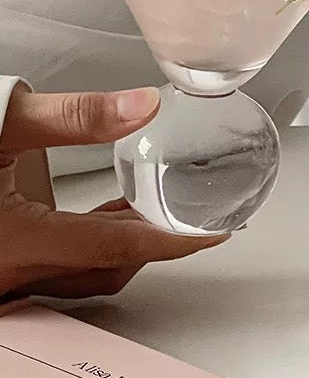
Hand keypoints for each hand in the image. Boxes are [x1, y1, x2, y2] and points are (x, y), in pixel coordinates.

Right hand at [0, 84, 227, 311]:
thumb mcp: (0, 123)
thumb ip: (74, 116)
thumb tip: (145, 103)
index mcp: (16, 240)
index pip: (120, 247)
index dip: (176, 241)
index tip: (218, 235)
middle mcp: (10, 268)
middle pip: (105, 271)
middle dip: (154, 246)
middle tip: (196, 217)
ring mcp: (4, 270)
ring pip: (81, 274)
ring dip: (124, 245)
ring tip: (161, 208)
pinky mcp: (3, 258)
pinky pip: (60, 265)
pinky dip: (94, 242)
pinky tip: (112, 211)